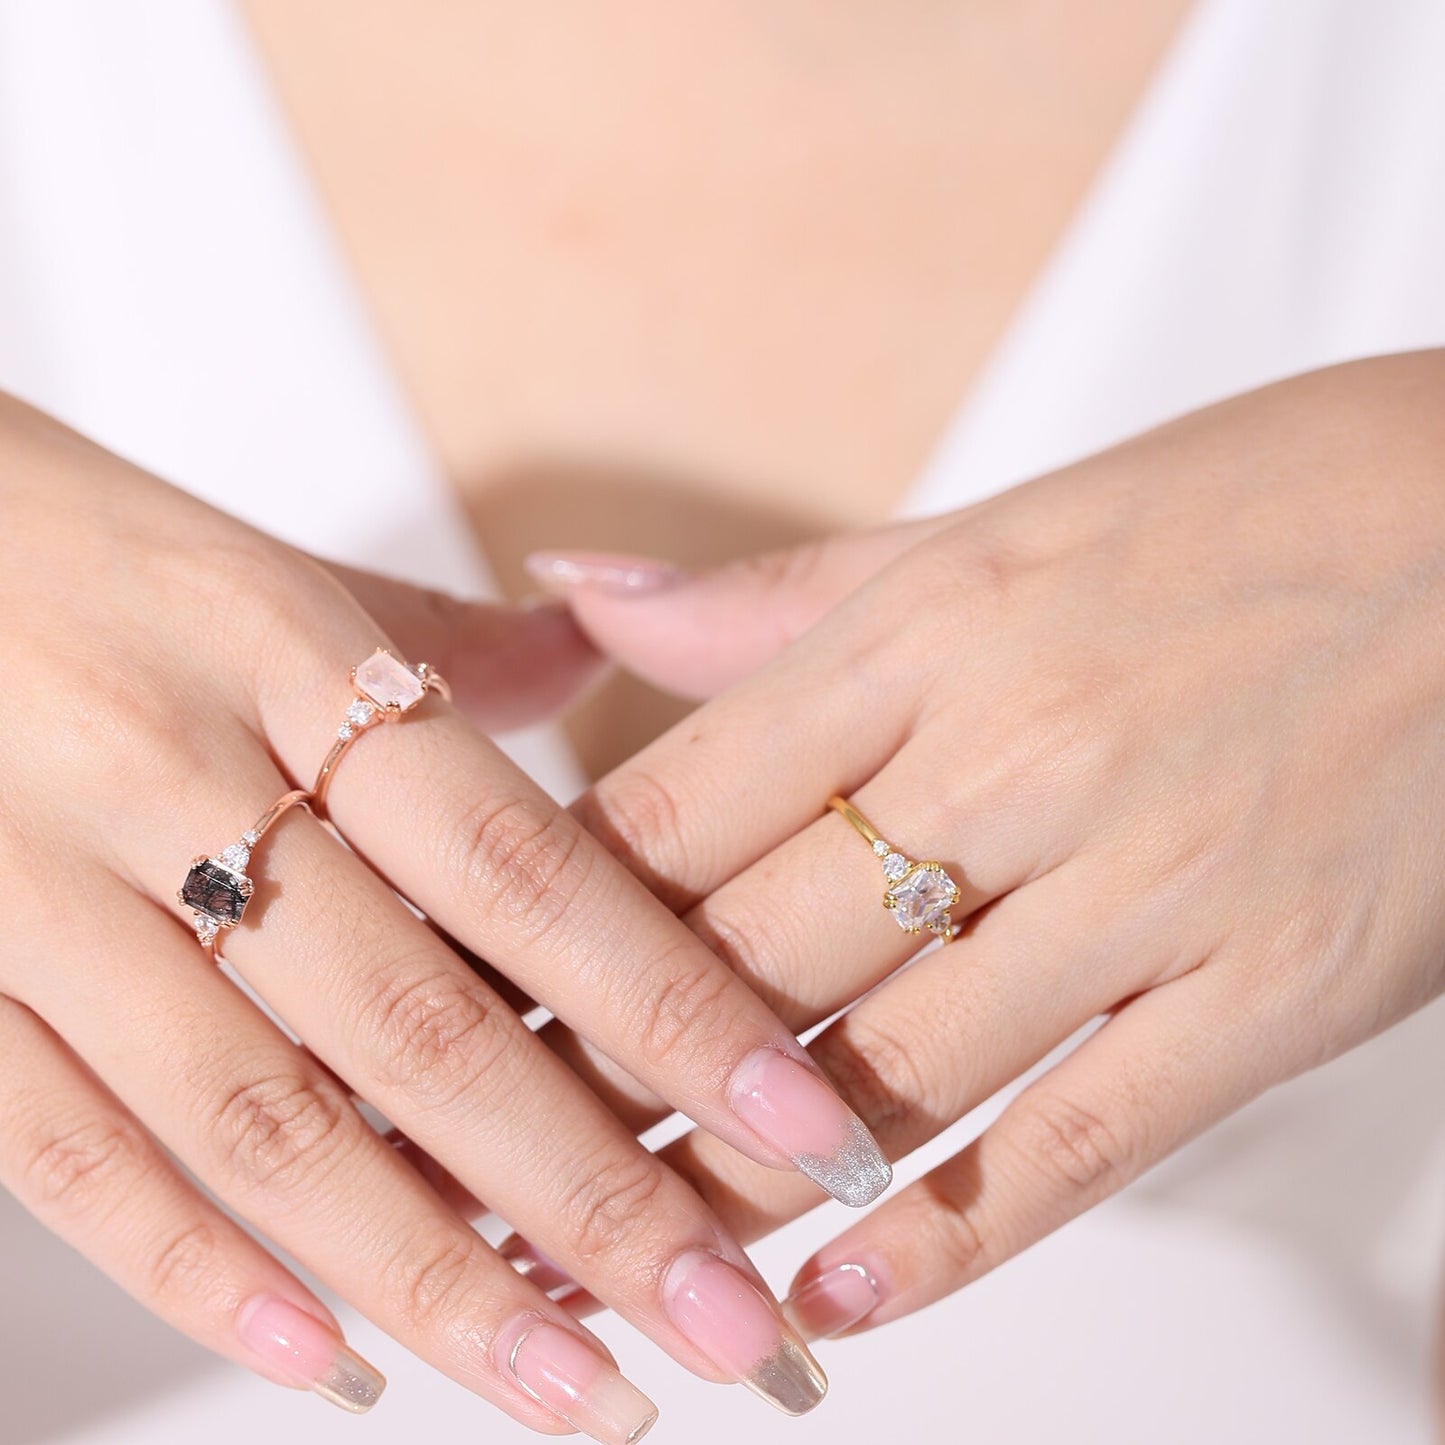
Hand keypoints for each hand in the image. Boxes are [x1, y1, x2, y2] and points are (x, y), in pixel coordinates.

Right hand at [0, 394, 889, 1433]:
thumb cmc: (93, 557)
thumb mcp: (279, 574)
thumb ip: (446, 635)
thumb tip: (598, 646)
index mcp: (297, 661)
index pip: (528, 870)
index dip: (677, 1011)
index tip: (806, 1130)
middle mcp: (181, 778)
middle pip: (425, 1026)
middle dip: (594, 1199)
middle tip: (737, 1330)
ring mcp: (43, 889)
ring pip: (264, 1121)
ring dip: (436, 1277)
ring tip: (580, 1391)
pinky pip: (63, 1151)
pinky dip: (201, 1268)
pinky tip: (334, 1362)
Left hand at [525, 352, 1444, 1338]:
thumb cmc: (1241, 512)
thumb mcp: (989, 533)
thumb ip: (773, 602)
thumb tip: (577, 602)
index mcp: (929, 629)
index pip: (676, 808)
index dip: (542, 924)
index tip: (461, 1001)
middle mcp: (1020, 750)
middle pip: (749, 954)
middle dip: (599, 1076)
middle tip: (487, 1168)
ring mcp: (1151, 875)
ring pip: (887, 1066)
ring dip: (735, 1181)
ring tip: (621, 1256)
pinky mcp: (1275, 981)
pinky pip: (1083, 1135)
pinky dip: (950, 1231)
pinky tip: (839, 1298)